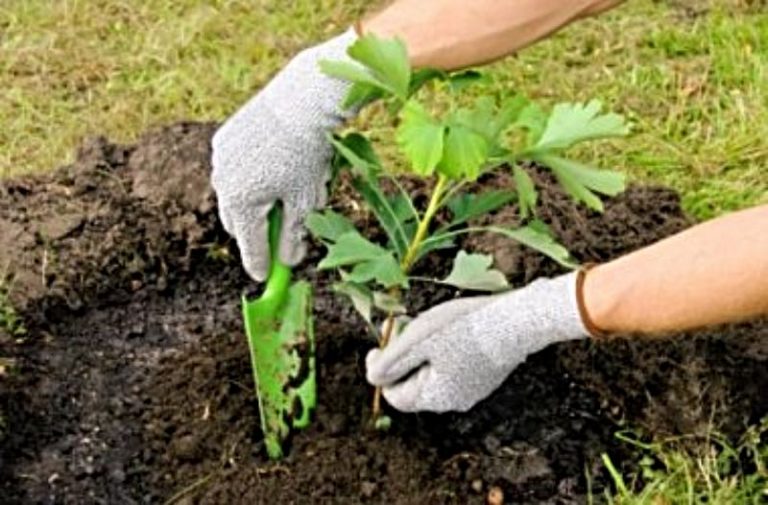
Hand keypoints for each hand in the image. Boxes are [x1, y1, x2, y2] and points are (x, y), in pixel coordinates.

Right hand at [211, 29, 356, 280]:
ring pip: (234, 195)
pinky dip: (250, 177)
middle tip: (277, 240)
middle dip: (257, 233)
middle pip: (237, 223)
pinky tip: (274, 166)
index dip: (261, 265)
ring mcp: (220, 159)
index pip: (251, 246)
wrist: (302, 99)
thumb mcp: (307, 199)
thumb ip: (295, 234)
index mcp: (241, 203)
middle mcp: (222, 183)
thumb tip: (289, 262)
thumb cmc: (308, 154)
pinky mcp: (223, 138)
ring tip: (282, 195)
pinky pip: (233, 169)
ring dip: (253, 204)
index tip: (266, 279)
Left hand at [366, 272, 589, 412]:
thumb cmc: (463, 329)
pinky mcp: (487, 373)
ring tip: (425, 323)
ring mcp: (474, 388)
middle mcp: (455, 401)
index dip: (380, 370)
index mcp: (436, 398)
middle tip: (401, 325)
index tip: (377, 344)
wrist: (517, 320)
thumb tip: (372, 377)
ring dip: (422, 349)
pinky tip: (449, 326)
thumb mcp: (416, 341)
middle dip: (403, 356)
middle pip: (414, 383)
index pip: (395, 396)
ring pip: (434, 372)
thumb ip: (389, 363)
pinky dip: (443, 348)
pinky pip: (454, 366)